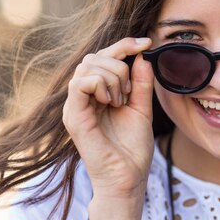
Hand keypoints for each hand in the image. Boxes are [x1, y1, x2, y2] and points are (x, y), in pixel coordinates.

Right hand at [63, 37, 154, 199]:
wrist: (128, 177)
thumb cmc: (133, 147)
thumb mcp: (142, 107)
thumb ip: (142, 82)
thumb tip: (142, 55)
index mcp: (97, 93)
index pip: (104, 57)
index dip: (125, 45)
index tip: (147, 43)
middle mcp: (82, 97)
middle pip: (95, 56)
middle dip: (120, 65)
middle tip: (130, 93)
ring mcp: (75, 106)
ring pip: (88, 66)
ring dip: (114, 77)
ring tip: (121, 101)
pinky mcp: (73, 116)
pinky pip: (81, 82)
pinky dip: (102, 84)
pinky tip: (112, 102)